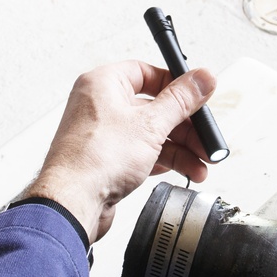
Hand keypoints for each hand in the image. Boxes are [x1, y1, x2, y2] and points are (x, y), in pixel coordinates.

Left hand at [19, 60, 215, 242]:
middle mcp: (101, 106)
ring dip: (180, 149)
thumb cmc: (94, 160)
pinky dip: (164, 160)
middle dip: (185, 127)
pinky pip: (142, 153)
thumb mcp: (150, 125)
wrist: (71, 204)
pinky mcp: (107, 159)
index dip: (175, 85)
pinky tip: (183, 170)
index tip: (197, 96)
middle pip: (155, 107)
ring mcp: (103, 134)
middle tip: (205, 138)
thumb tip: (203, 78)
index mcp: (104, 84)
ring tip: (201, 163)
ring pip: (151, 133)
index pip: (147, 72)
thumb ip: (181, 101)